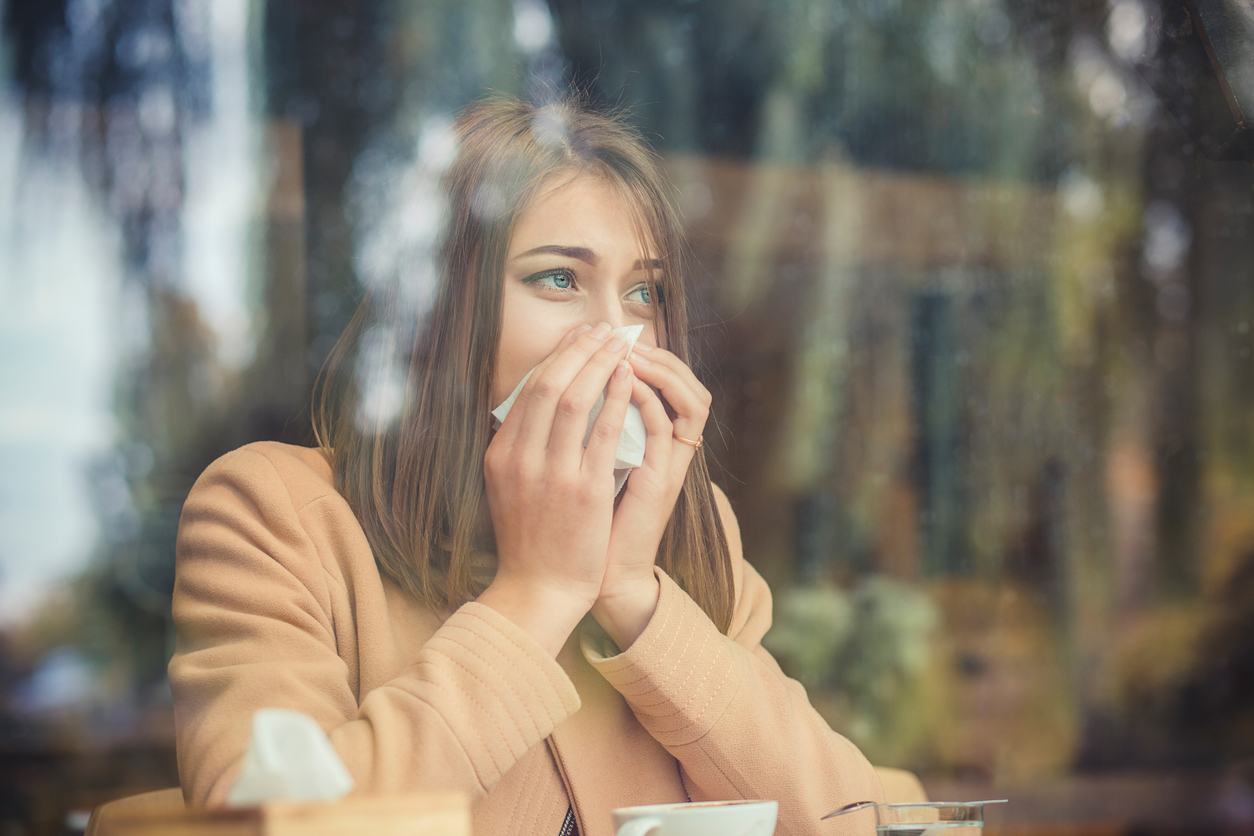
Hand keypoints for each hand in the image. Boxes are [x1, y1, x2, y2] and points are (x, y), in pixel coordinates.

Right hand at [479, 322, 635, 656]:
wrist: (538, 590)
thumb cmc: (529, 541)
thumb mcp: (507, 488)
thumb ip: (518, 448)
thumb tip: (533, 406)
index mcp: (501, 455)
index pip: (528, 390)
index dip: (556, 357)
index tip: (578, 339)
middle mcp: (521, 458)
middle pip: (549, 385)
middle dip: (578, 350)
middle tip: (602, 330)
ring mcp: (552, 473)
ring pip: (574, 399)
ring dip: (598, 363)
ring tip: (619, 344)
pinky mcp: (584, 490)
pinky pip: (603, 431)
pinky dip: (616, 398)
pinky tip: (629, 379)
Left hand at [591, 343, 711, 648]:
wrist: (590, 575)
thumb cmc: (582, 524)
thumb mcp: (582, 466)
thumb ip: (584, 431)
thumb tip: (557, 389)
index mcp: (650, 445)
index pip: (666, 385)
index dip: (643, 355)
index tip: (605, 336)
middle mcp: (668, 452)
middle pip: (687, 384)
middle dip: (655, 352)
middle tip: (618, 332)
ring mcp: (669, 466)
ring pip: (690, 399)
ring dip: (659, 368)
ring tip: (626, 348)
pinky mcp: (661, 480)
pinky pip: (667, 427)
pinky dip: (647, 398)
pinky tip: (624, 379)